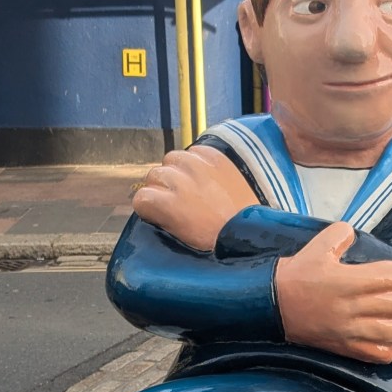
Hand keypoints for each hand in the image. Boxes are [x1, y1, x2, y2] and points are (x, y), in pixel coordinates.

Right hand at [132, 147, 257, 250]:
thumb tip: (157, 209)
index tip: (159, 213)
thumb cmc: (217, 240)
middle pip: (154, 175)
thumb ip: (164, 217)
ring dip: (178, 170)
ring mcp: (196, 163)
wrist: (252, 230)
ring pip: (172, 159)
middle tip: (178, 200)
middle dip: (162, 187)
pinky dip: (197, 160)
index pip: (140, 197)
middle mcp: (176, 178)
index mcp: (166, 203)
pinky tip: (207, 175)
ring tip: (192, 185)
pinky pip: (195, 151)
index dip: (149, 207)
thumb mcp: (183, 236)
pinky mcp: (214, 155)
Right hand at [275, 222, 391, 363]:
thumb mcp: (317, 246)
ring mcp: (352, 331)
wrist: (271, 306)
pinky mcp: (346, 348)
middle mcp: (355, 307)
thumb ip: (341, 235)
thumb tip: (354, 235)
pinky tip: (381, 336)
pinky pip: (382, 355)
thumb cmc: (297, 275)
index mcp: (350, 280)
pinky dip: (387, 346)